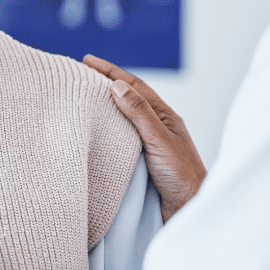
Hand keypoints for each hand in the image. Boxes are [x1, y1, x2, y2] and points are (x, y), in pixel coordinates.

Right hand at [83, 55, 206, 221]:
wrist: (190, 209)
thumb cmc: (182, 175)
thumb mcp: (159, 139)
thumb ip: (139, 112)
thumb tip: (116, 85)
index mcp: (164, 115)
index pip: (134, 86)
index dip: (110, 71)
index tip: (88, 61)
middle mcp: (156, 126)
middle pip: (127, 98)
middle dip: (105, 84)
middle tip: (80, 75)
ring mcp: (149, 143)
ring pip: (123, 118)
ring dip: (105, 106)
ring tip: (83, 98)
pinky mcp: (142, 161)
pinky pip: (120, 138)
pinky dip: (106, 129)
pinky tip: (94, 131)